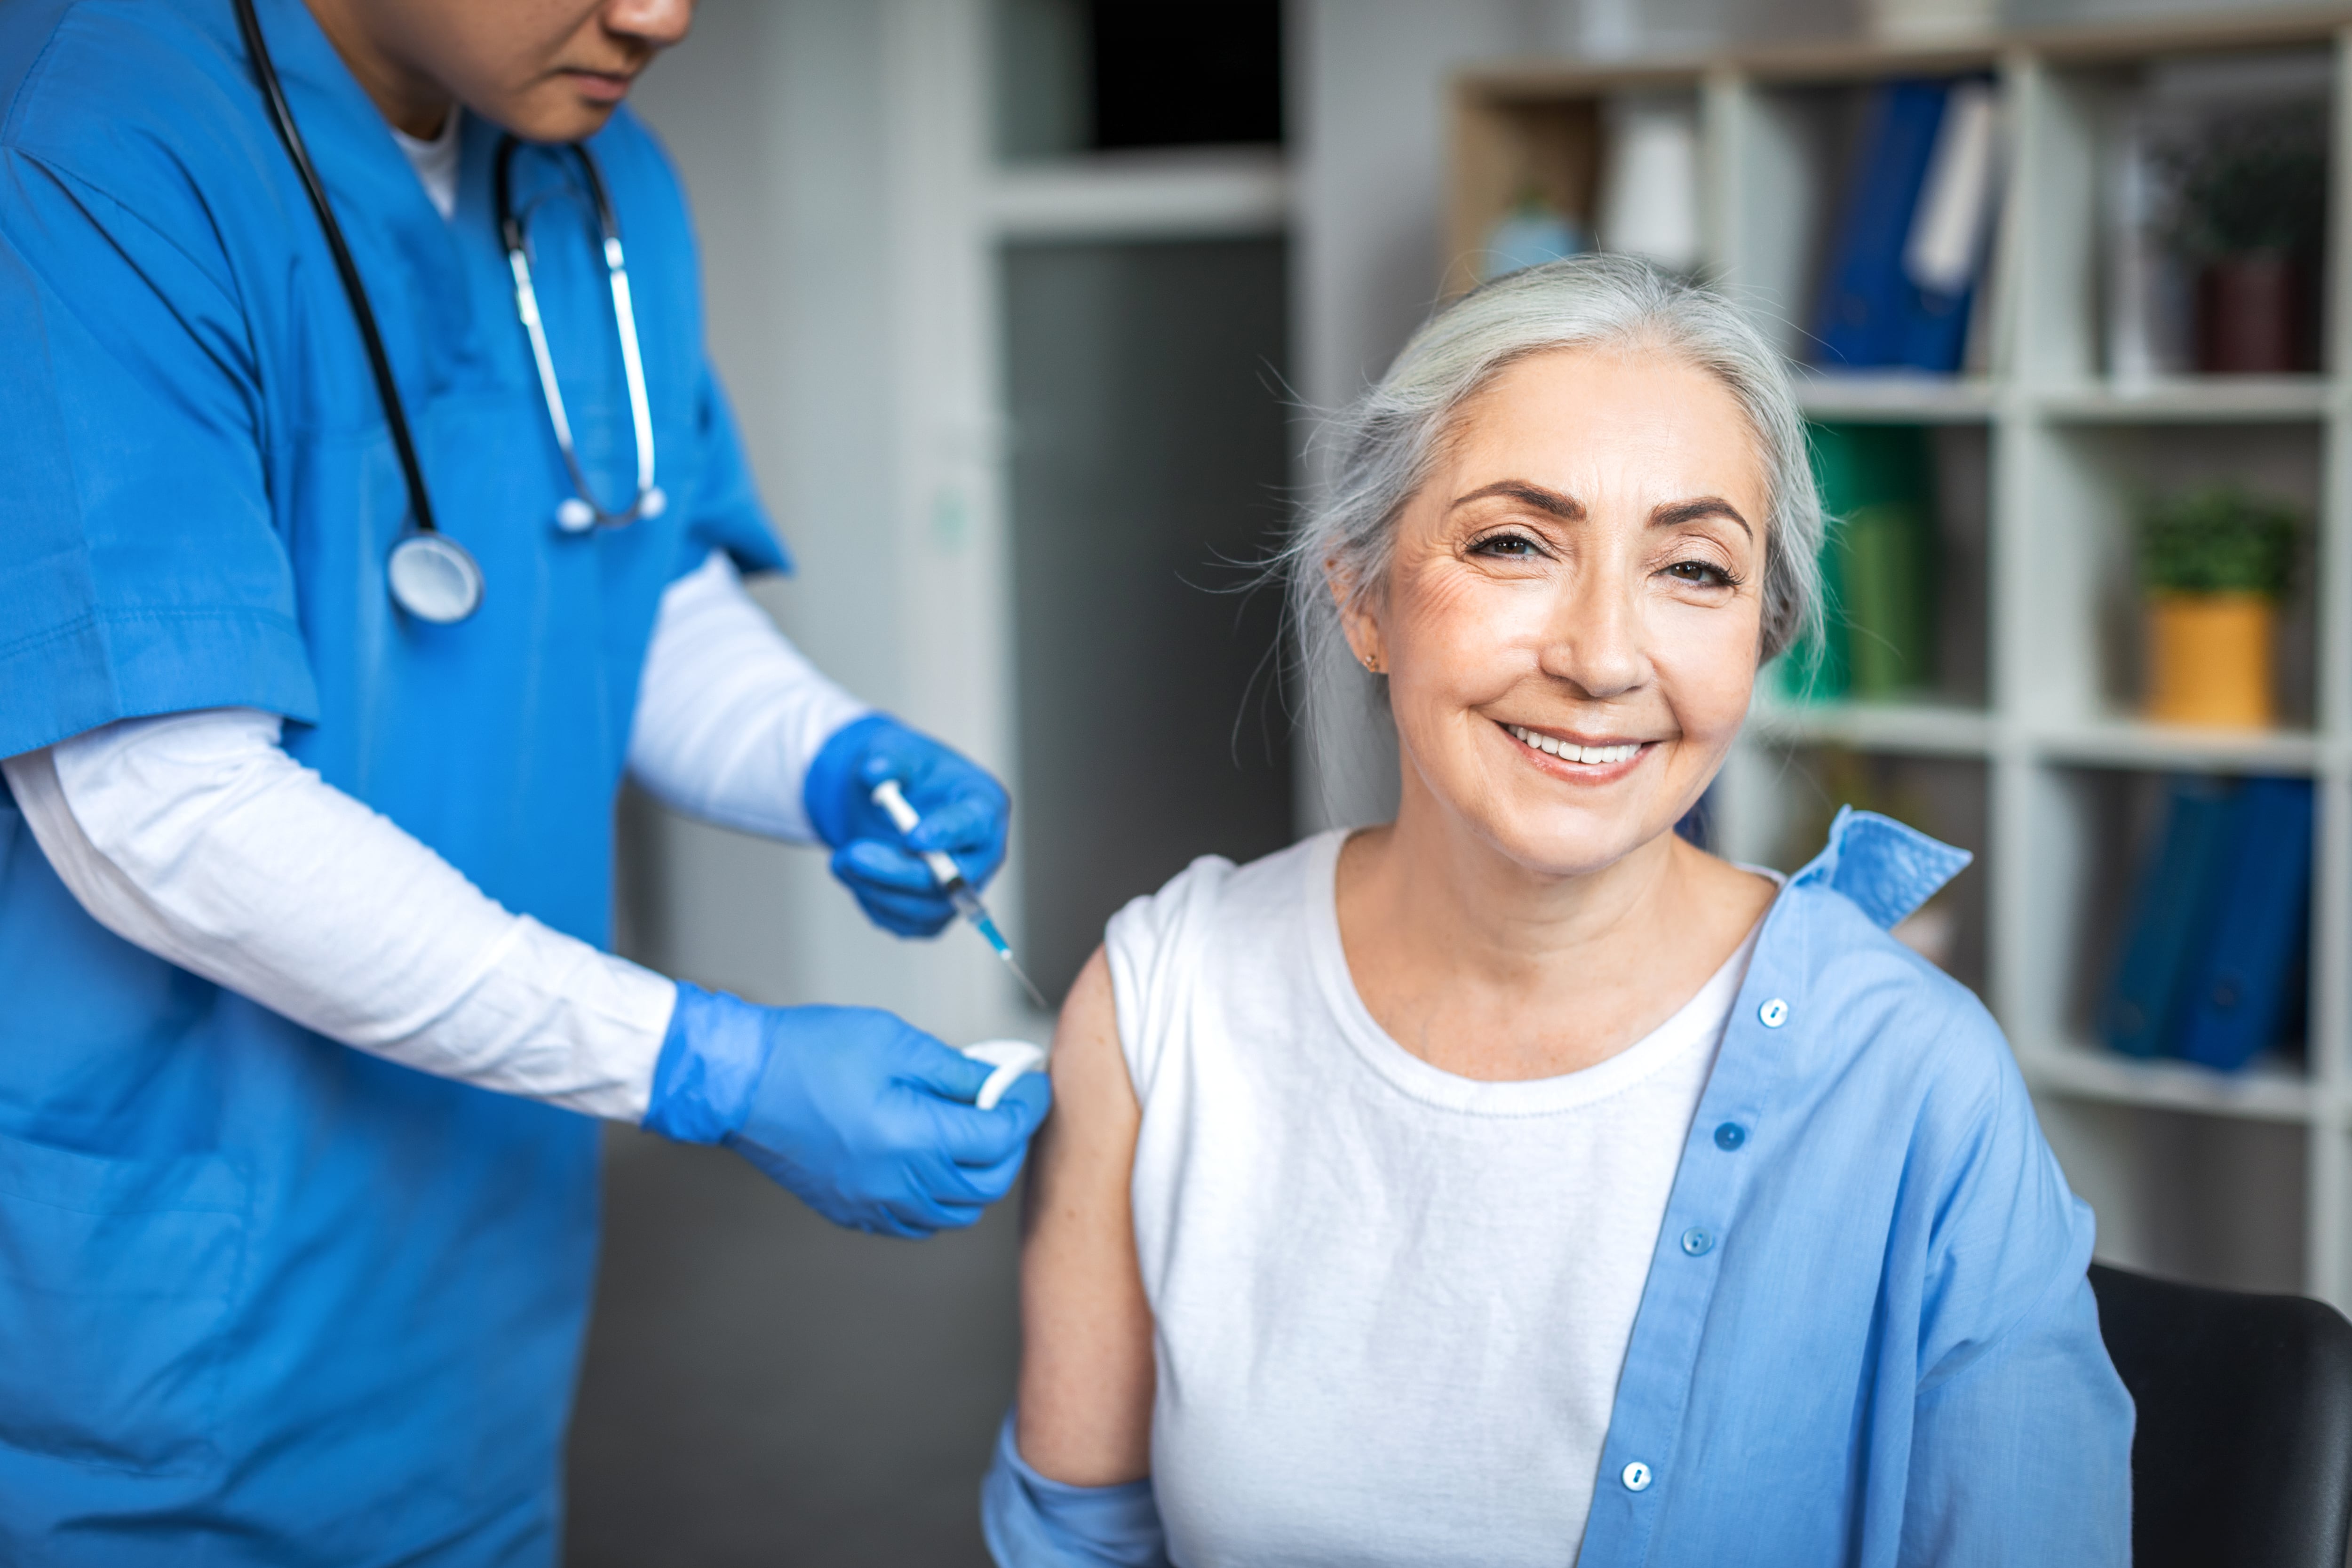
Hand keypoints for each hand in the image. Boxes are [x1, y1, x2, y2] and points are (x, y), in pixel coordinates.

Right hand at [644, 984, 1049, 1237]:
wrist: (739, 1083)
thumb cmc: (808, 1052)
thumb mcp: (894, 1041)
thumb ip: (955, 1070)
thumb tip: (998, 1082)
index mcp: (911, 1136)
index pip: (998, 1137)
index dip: (1025, 1108)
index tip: (1032, 1085)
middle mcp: (897, 1181)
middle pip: (986, 1183)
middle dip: (1010, 1145)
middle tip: (1009, 1108)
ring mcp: (873, 1203)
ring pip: (956, 1212)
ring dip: (978, 1176)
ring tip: (975, 1135)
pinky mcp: (852, 1211)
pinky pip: (916, 1223)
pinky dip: (940, 1201)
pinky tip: (935, 1166)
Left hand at [803, 714, 1009, 936]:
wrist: (889, 801)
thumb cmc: (906, 774)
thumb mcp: (896, 751)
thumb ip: (889, 759)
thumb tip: (874, 773)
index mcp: (983, 807)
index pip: (974, 826)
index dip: (947, 834)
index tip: (912, 837)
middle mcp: (981, 855)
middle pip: (952, 880)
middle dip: (899, 871)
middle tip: (853, 853)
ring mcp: (960, 890)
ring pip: (924, 908)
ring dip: (875, 887)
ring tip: (841, 858)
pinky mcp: (934, 914)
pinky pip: (903, 922)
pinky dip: (871, 899)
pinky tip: (853, 872)